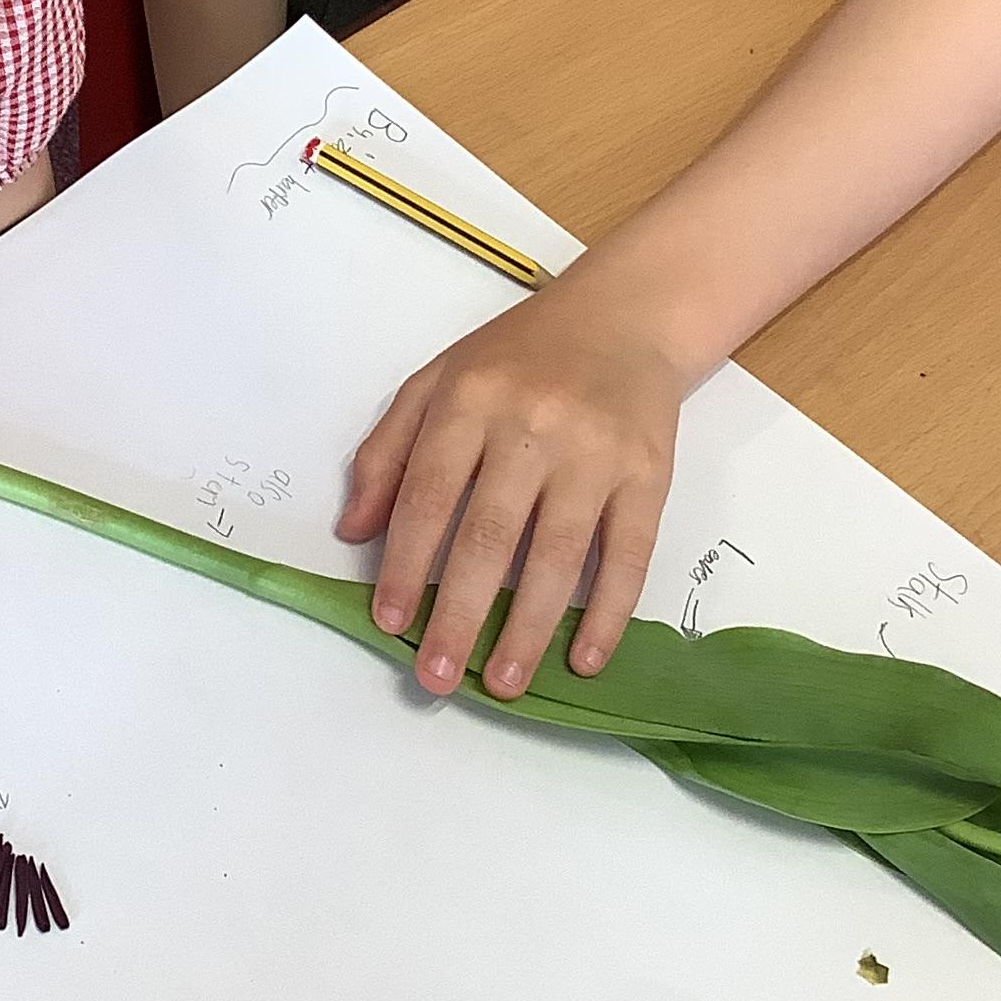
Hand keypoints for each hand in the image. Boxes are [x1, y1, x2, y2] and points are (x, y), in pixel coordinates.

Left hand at [338, 278, 682, 698]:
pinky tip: (583, 658)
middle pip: (490, 535)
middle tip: (436, 677)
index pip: (428, 495)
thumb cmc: (518, 358)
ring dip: (529, 628)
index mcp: (469, 401)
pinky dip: (609, 613)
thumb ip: (387, 452)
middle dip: (460, 614)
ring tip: (501, 683)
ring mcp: (594, 452)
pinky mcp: (648, 474)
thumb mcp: (436, 382)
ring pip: (558, 554)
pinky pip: (629, 554)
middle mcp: (532, 426)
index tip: (390, 622)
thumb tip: (352, 532)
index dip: (406, 563)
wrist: (624, 317)